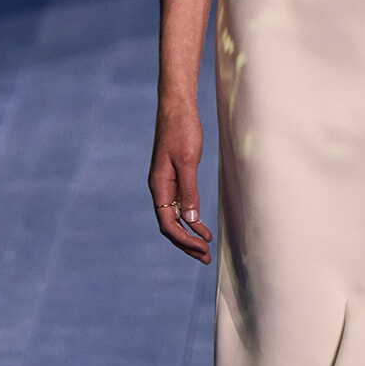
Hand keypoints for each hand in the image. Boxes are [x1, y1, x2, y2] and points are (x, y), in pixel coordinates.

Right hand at [149, 102, 212, 263]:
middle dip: (186, 244)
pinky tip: (200, 226)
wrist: (177, 107)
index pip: (167, 223)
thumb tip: (190, 220)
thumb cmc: (182, 130)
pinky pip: (178, 205)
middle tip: (205, 258)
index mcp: (159, 186)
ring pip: (174, 217)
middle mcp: (159, 188)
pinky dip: (190, 219)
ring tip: (204, 248)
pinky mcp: (174, 177)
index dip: (183, 240)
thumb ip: (189, 191)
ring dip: (188, 234)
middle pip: (169, 225)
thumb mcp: (188, 161)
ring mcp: (165, 183)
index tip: (201, 249)